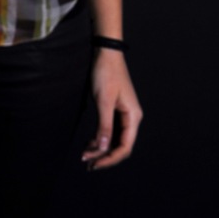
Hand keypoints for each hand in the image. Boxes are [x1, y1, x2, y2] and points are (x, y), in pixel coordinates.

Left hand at [82, 50, 142, 170]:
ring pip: (114, 138)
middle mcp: (131, 117)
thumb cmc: (106, 74)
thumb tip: (103, 149)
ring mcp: (124, 114)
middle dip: (104, 156)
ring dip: (101, 148)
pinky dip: (100, 138)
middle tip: (87, 164)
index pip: (125, 146)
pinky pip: (110, 130)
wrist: (106, 53)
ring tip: (85, 155)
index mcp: (133, 116)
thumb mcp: (103, 101)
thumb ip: (104, 126)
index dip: (110, 159)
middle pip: (120, 145)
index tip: (95, 164)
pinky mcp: (116, 110)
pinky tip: (89, 143)